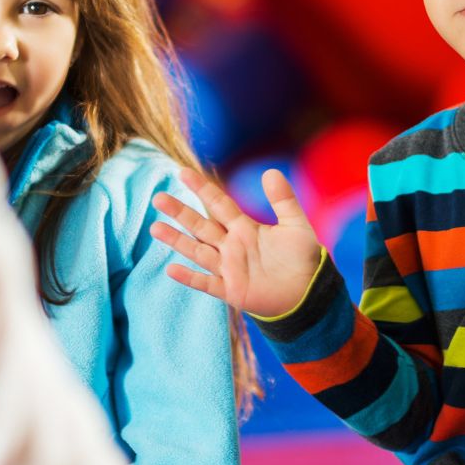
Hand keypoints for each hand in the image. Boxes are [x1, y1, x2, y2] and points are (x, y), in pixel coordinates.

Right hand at [149, 168, 324, 318]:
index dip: (202, 189)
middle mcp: (231, 246)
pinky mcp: (231, 290)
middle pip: (200, 225)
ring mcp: (229, 268)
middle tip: (158, 198)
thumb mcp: (296, 225)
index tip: (183, 172)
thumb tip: (271, 171)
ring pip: (197, 251)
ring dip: (177, 241)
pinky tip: (171, 269)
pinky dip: (189, 277)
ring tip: (155, 228)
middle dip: (180, 212)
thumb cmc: (303, 259)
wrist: (309, 293)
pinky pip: (206, 283)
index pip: (218, 204)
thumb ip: (283, 200)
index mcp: (244, 228)